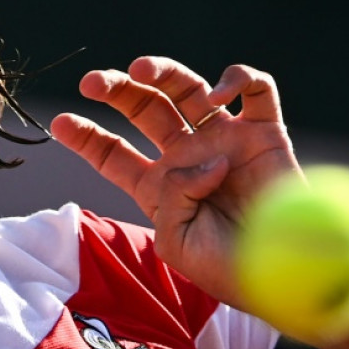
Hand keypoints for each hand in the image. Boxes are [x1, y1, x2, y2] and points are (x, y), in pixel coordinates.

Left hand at [52, 56, 301, 308]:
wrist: (288, 279)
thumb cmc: (229, 270)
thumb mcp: (178, 244)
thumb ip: (171, 199)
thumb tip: (199, 161)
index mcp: (159, 185)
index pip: (113, 153)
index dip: (86, 136)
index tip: (59, 121)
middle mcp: (188, 155)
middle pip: (144, 108)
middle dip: (116, 89)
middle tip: (92, 82)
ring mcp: (225, 139)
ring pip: (187, 87)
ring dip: (161, 71)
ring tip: (140, 70)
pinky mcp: (265, 132)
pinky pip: (255, 90)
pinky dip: (236, 79)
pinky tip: (218, 98)